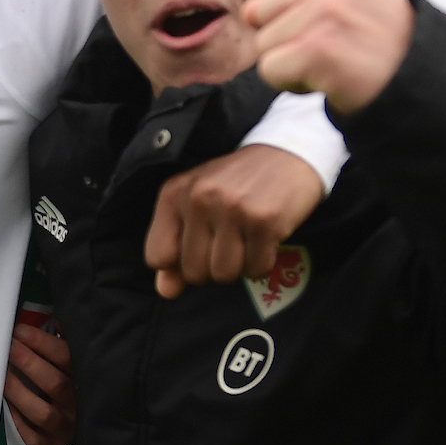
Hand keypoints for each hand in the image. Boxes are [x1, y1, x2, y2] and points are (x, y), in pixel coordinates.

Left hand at [3, 320, 75, 444]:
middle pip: (55, 383)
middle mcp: (76, 405)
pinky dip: (18, 422)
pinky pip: (33, 438)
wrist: (64, 434)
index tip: (18, 331)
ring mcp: (65, 429)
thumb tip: (54, 319)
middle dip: (28, 362)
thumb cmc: (56, 391)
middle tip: (7, 348)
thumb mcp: (63, 368)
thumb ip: (60, 345)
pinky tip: (5, 408)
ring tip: (2, 376)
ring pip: (44, 412)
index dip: (42, 343)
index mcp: (81, 379)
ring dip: (20, 392)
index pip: (66, 358)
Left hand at [145, 144, 322, 299]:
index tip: (198, 248)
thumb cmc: (237, 184)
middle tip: (229, 240)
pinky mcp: (264, 222)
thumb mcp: (196, 204)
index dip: (178, 264)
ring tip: (247, 239)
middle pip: (194, 272)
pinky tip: (266, 238)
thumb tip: (166, 291)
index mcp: (174, 193)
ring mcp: (232, 209)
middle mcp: (199, 199)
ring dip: (240, 266)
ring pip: (224, 275)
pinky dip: (263, 262)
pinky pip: (256, 269)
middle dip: (213, 267)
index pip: (157, 257)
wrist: (287, 153)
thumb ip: (174, 247)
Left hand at [244, 0, 416, 114]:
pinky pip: (269, 69)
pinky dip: (292, 84)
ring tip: (334, 64)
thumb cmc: (377, 46)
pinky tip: (327, 81)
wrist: (417, 86)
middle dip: (288, 39)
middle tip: (332, 50)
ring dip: (293, 64)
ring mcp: (331, 9)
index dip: (294, 13)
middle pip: (263, 10)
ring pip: (264, 43)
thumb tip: (246, 11)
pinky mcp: (321, 48)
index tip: (335, 28)